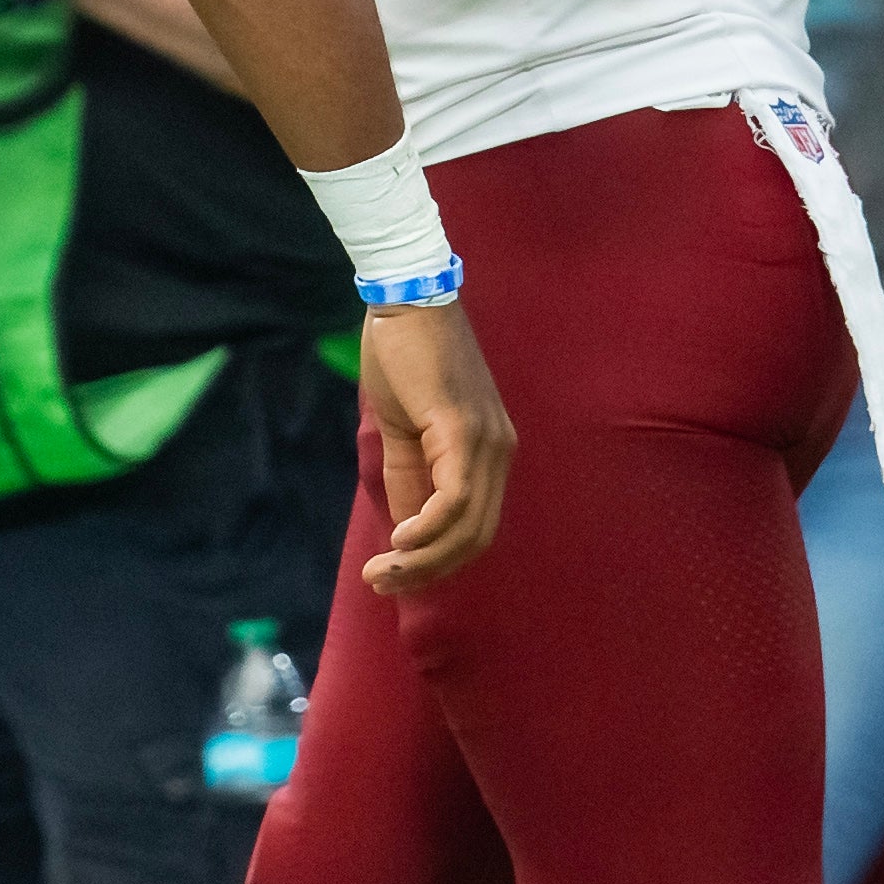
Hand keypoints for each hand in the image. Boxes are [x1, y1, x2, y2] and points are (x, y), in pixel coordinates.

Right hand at [353, 302, 512, 592]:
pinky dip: (428, 528)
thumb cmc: (404, 357)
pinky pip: (453, 498)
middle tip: (384, 584)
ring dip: (423, 559)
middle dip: (430, 571)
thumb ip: (409, 480)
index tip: (397, 576)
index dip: (440, 561)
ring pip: (466, 526)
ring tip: (384, 571)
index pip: (477, 527)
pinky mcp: (463, 430)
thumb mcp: (403, 430)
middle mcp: (499, 451)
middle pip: (477, 537)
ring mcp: (486, 441)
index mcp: (490, 451)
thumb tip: (404, 535)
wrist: (406, 299)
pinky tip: (400, 539)